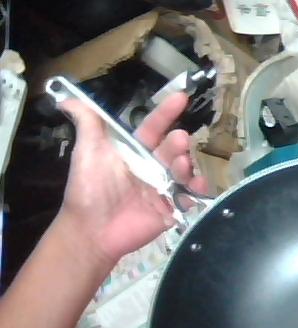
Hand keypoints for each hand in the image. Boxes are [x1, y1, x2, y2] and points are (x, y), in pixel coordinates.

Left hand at [56, 93, 207, 264]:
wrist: (93, 229)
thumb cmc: (90, 189)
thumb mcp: (87, 152)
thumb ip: (88, 125)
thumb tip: (70, 98)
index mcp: (134, 152)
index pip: (153, 128)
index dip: (166, 113)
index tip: (182, 97)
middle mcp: (151, 167)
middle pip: (172, 149)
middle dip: (178, 143)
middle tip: (180, 140)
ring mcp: (162, 189)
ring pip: (183, 171)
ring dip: (187, 165)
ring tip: (183, 165)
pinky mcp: (170, 209)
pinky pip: (189, 197)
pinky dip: (196, 191)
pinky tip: (196, 185)